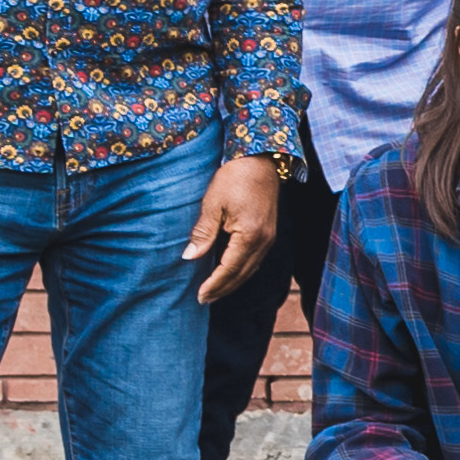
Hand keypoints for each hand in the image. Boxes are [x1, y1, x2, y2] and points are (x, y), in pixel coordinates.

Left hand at [190, 152, 286, 302]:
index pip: (230, 269)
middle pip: (243, 274)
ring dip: (233, 282)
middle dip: (223, 288)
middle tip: (204, 299)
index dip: (214, 284)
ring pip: (251, 269)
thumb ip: (203, 233)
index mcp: (250, 235)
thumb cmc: (235, 177)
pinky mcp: (270, 232)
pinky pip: (256, 259)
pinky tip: (231, 272)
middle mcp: (264, 241)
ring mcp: (270, 237)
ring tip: (215, 291)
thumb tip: (189, 257)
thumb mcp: (213, 203)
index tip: (199, 296)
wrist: (261, 159)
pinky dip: (242, 271)